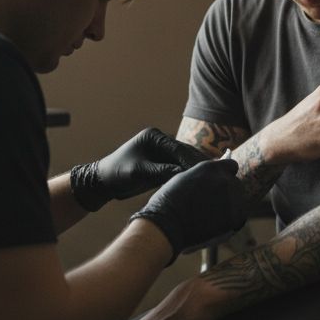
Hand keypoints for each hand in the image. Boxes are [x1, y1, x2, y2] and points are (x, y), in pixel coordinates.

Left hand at [70, 127, 210, 211]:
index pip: (178, 148)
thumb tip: (183, 172)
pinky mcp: (162, 164)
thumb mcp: (140, 171)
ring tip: (212, 178)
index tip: (204, 169)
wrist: (104, 181)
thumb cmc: (118, 172)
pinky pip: (179, 168)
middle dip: (197, 163)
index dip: (191, 160)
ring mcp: (162, 153)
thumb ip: (161, 170)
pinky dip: (188, 174)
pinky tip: (200, 182)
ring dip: (195, 169)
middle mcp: (160, 142)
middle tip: (215, 174)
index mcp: (154, 137)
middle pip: (184, 152)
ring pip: (184, 160)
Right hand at [130, 159, 244, 261]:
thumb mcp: (184, 180)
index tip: (222, 183)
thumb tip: (214, 178)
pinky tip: (216, 226)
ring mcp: (232, 198)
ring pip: (238, 201)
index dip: (226, 175)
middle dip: (227, 192)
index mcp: (211, 168)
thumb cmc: (168, 204)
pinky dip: (230, 222)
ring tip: (210, 218)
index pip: (231, 166)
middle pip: (235, 184)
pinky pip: (238, 218)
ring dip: (229, 207)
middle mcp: (225, 180)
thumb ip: (203, 177)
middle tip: (212, 206)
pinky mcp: (235, 217)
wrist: (167, 225)